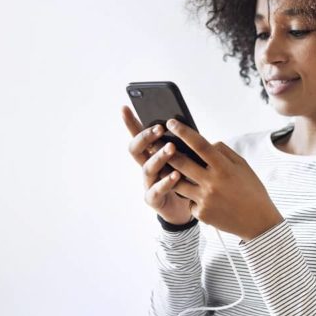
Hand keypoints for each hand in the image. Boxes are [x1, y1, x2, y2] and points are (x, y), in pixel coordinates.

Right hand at [122, 106, 193, 225]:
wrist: (189, 208)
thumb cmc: (189, 178)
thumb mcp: (187, 158)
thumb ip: (183, 145)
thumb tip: (186, 124)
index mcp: (152, 154)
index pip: (138, 136)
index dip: (130, 123)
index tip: (126, 108)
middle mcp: (147, 167)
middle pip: (136, 149)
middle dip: (146, 137)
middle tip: (159, 128)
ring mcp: (148, 183)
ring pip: (147, 168)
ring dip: (159, 156)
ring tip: (172, 147)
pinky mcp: (154, 199)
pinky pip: (156, 190)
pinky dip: (166, 182)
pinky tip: (176, 175)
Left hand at [163, 118, 284, 241]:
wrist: (258, 221)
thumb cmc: (251, 191)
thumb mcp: (243, 166)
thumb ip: (224, 152)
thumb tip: (206, 143)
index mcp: (224, 168)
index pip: (200, 145)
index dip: (184, 132)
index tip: (171, 123)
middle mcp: (212, 182)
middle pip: (181, 163)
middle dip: (166, 152)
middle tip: (156, 144)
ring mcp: (204, 199)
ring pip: (176, 183)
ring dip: (170, 174)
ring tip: (167, 169)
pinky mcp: (201, 213)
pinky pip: (188, 200)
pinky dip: (191, 196)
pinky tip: (199, 197)